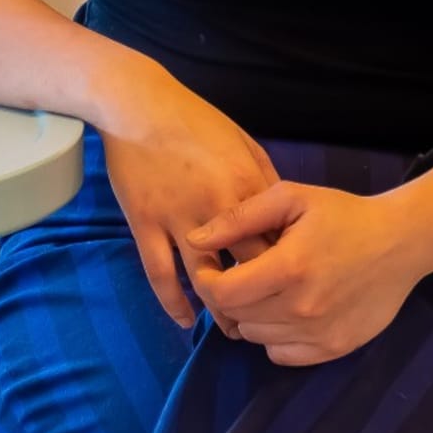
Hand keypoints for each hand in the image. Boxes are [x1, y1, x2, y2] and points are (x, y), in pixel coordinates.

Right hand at [95, 69, 279, 332]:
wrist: (138, 104)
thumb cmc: (196, 120)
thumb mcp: (245, 143)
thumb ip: (266, 181)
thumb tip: (283, 220)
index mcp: (249, 187)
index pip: (280, 242)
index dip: (291, 269)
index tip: (295, 287)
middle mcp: (219, 209)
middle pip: (250, 269)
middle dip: (263, 299)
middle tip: (269, 319)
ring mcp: (179, 218)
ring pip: (206, 280)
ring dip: (222, 310)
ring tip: (233, 329)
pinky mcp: (145, 223)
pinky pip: (160, 274)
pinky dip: (173, 303)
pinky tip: (184, 320)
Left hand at [184, 181, 422, 365]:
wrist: (400, 242)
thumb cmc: (342, 214)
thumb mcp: (289, 198)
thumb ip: (238, 218)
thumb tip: (195, 239)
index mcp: (289, 267)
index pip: (224, 293)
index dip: (209, 280)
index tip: (214, 265)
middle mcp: (303, 308)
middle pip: (237, 316)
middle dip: (228, 295)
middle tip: (240, 274)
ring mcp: (321, 333)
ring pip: (256, 337)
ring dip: (251, 315)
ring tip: (265, 289)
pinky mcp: (335, 348)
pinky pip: (282, 355)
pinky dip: (274, 336)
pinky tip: (284, 310)